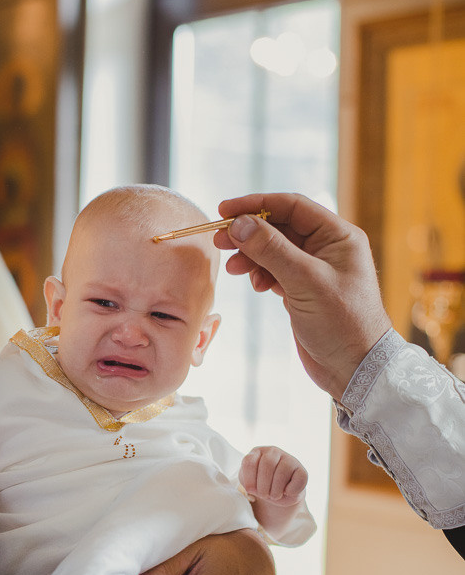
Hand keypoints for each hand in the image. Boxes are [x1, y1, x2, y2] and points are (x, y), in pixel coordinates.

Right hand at [214, 193, 391, 398]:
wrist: (355, 369)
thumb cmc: (343, 323)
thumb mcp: (305, 282)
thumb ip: (272, 250)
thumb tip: (240, 223)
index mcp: (338, 236)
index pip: (292, 207)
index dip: (257, 204)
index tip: (225, 210)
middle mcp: (327, 248)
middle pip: (280, 227)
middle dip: (249, 232)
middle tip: (220, 240)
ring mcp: (314, 269)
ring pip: (274, 250)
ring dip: (251, 255)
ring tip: (234, 268)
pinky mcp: (303, 290)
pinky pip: (275, 271)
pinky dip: (260, 274)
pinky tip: (255, 285)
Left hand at [239, 445, 306, 506]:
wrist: (279, 494)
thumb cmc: (261, 485)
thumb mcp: (250, 483)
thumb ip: (247, 482)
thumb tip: (250, 488)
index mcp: (257, 452)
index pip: (249, 462)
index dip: (249, 479)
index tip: (250, 489)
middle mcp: (273, 452)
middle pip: (267, 465)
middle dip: (263, 485)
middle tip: (264, 495)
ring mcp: (289, 459)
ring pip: (282, 471)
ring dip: (276, 490)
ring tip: (274, 495)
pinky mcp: (301, 470)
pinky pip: (299, 479)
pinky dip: (291, 490)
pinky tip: (287, 492)